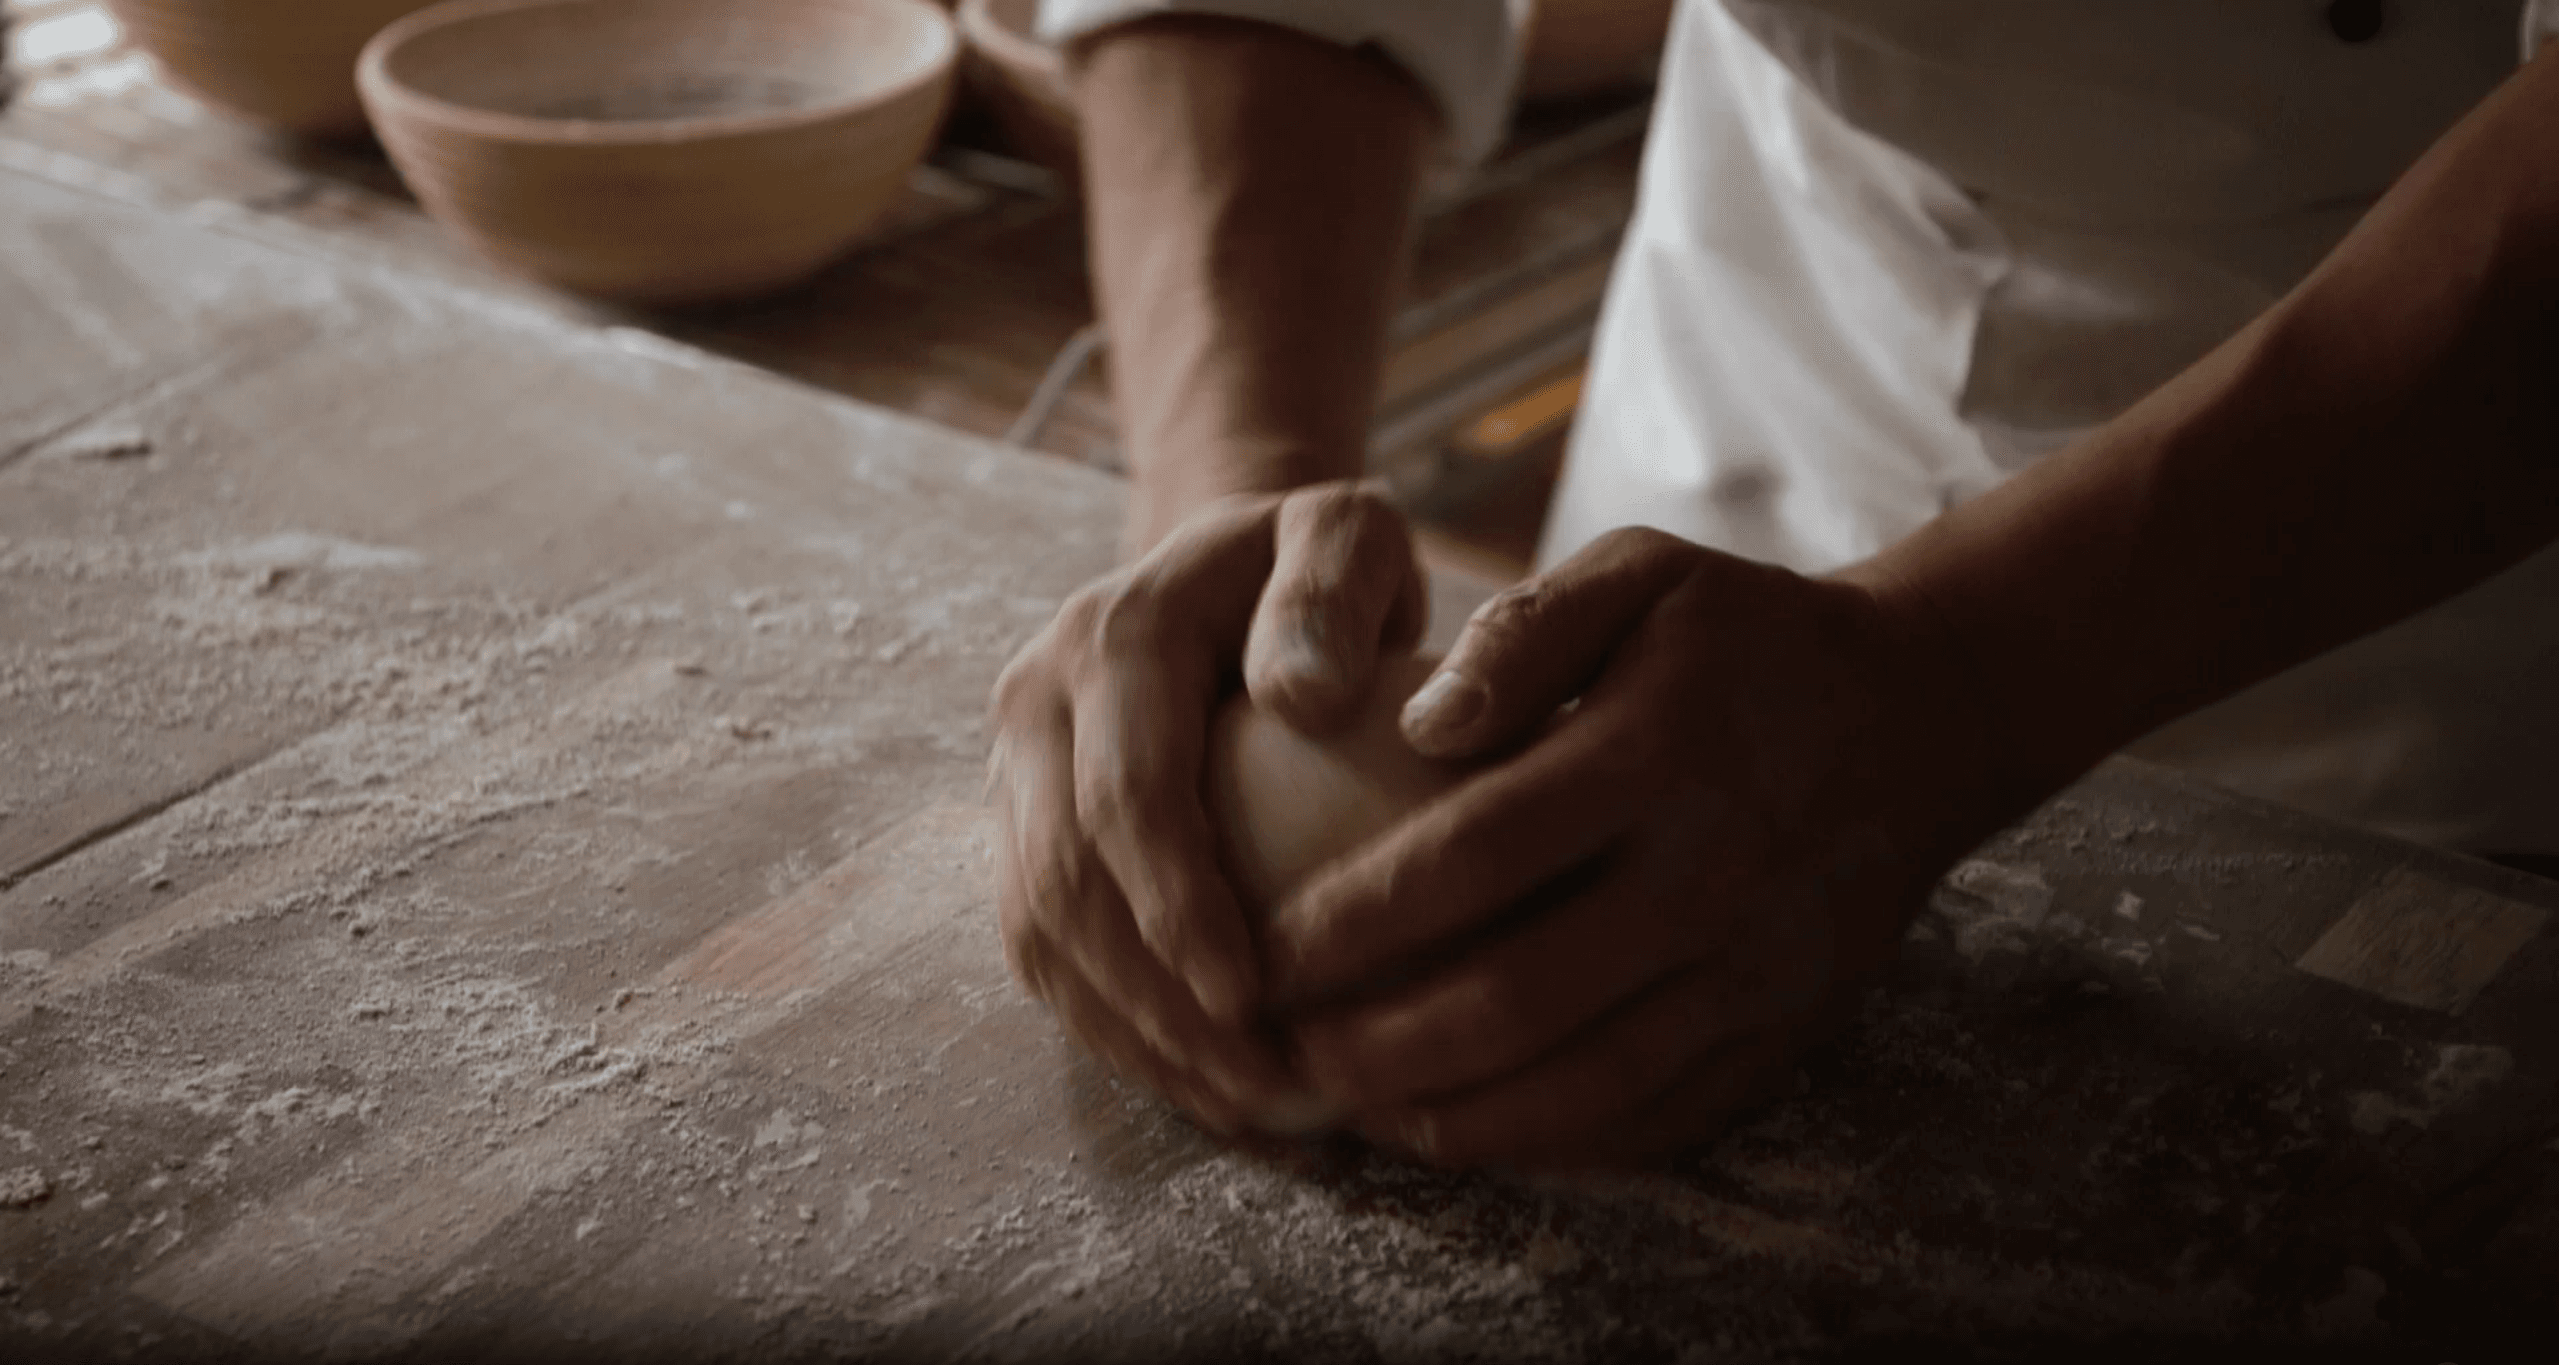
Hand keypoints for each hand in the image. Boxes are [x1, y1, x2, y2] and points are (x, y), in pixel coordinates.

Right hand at [988, 482, 1426, 1129]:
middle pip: (1065, 885)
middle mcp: (1035, 700)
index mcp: (1110, 636)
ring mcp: (1013, 767)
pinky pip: (1042, 948)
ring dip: (1131, 1036)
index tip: (1254, 1002)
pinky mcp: (1015, 824)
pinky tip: (1205, 1084)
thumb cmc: (1314, 559)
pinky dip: (1115, 1028)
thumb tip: (1303, 697)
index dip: (1178, 910)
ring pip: (1038, 933)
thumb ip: (1332, 587)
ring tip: (1240, 1106)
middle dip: (1154, 1005)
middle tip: (1259, 1088)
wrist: (1220, 556)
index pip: (1126, 796)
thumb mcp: (1346, 531)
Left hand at [1262, 528, 2008, 1165]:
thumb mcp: (1640, 576)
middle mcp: (1710, 875)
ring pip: (1582, 1084)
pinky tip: (1463, 1128)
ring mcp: (1755, 969)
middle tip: (1281, 1053)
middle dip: (1376, 1044)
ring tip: (1351, 1109)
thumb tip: (1414, 728)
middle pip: (1515, 997)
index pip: (1474, 858)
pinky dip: (1549, 1141)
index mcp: (1656, 754)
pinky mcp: (1784, 1030)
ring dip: (1451, 1114)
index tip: (1264, 951)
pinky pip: (1655, 1119)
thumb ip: (1522, 633)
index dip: (1354, 919)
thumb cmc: (1745, 639)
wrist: (1924, 716)